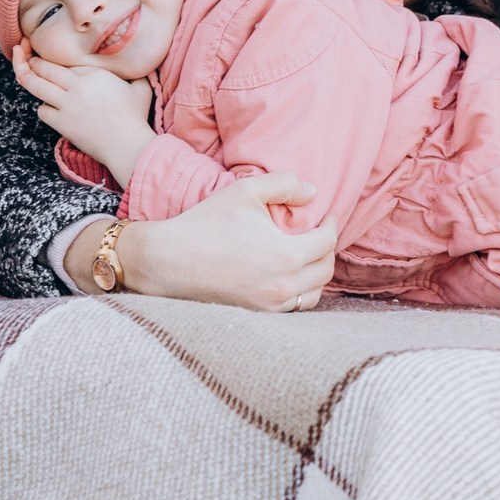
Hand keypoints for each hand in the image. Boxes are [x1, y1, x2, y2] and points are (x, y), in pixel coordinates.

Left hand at [14, 43, 154, 183]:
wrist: (128, 145)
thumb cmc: (136, 118)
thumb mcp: (141, 88)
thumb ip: (138, 73)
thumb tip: (140, 65)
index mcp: (96, 74)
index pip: (68, 62)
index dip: (58, 60)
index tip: (51, 58)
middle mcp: (79, 86)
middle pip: (47, 69)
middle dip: (34, 62)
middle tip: (28, 57)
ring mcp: (68, 105)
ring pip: (37, 86)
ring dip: (27, 76)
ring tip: (22, 70)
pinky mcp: (62, 123)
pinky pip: (42, 110)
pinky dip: (43, 107)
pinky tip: (48, 107)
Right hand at [65, 171, 336, 311]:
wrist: (168, 261)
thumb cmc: (205, 223)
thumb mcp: (245, 191)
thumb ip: (285, 184)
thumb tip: (313, 193)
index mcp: (287, 255)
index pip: (327, 242)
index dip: (331, 224)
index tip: (326, 215)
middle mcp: (284, 286)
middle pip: (325, 270)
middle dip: (327, 249)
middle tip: (319, 233)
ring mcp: (270, 305)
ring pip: (312, 295)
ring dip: (316, 274)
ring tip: (307, 256)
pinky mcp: (256, 315)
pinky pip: (292, 308)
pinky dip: (298, 292)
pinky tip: (287, 276)